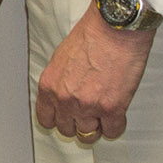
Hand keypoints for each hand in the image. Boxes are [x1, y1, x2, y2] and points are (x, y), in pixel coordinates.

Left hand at [33, 6, 153, 142]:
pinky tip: (116, 117)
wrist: (114, 27)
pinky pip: (112, 131)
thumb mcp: (61, 58)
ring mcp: (88, 106)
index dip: (58, 120)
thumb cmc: (93, 35)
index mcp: (50, 86)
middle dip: (77, 124)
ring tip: (103, 117)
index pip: (46, 119)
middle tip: (87, 116)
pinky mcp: (112, 108)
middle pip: (67, 129)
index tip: (66, 118)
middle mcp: (66, 99)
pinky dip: (115, 126)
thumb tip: (65, 94)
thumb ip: (60, 80)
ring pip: (88, 135)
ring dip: (96, 127)